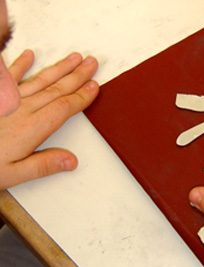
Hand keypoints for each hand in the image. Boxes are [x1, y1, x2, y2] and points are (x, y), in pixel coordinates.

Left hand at [0, 50, 98, 188]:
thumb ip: (43, 165)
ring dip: (59, 68)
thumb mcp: (14, 174)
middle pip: (56, 89)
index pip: (64, 108)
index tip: (95, 86)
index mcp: (30, 128)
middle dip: (77, 75)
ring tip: (73, 58)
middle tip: (91, 63)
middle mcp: (22, 110)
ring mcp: (8, 100)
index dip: (81, 96)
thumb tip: (71, 161)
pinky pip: (12, 77)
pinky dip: (21, 64)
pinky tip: (30, 55)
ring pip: (39, 80)